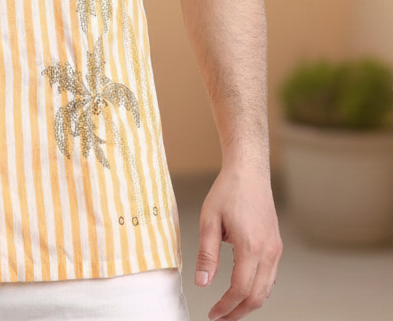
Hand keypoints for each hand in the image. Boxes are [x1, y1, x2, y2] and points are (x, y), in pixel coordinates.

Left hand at [195, 164, 281, 319]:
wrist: (249, 171)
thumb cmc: (228, 190)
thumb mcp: (209, 220)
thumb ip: (207, 254)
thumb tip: (202, 282)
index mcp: (251, 246)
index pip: (240, 290)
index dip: (226, 307)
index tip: (212, 314)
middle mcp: (268, 251)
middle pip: (257, 296)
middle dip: (238, 312)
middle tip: (220, 318)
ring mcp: (275, 249)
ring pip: (267, 289)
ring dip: (249, 303)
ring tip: (229, 308)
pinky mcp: (276, 245)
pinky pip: (270, 277)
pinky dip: (257, 289)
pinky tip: (242, 289)